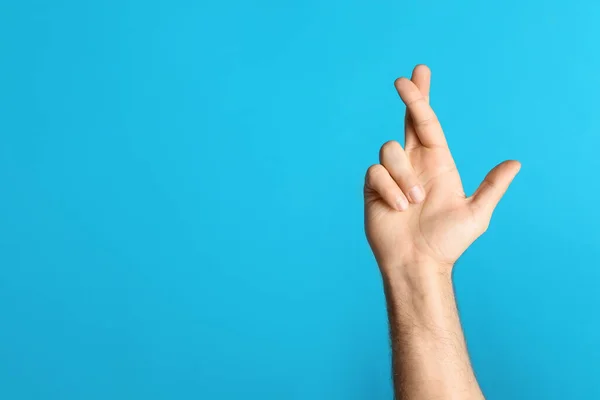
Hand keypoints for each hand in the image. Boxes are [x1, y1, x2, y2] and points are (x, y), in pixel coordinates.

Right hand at [364, 65, 519, 272]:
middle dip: (409, 98)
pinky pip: (376, 173)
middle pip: (407, 122)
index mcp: (438, 163)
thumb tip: (515, 163)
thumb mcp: (476, 214)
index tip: (417, 74)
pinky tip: (398, 209)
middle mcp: (414, 164)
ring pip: (390, 151)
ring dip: (405, 177)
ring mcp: (392, 175)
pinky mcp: (374, 187)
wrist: (416, 262)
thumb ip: (492, 187)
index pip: (428, 124)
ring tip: (413, 203)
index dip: (422, 99)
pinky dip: (390, 190)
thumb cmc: (446, 242)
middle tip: (403, 80)